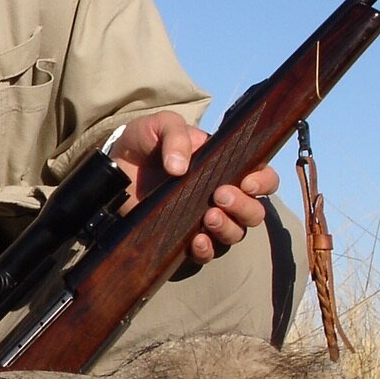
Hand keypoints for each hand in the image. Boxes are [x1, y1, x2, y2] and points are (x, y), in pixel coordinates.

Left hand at [110, 111, 279, 263]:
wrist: (115, 166)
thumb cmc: (146, 142)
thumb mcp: (160, 125)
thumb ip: (175, 135)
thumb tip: (180, 168)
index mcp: (226, 167)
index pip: (263, 178)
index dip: (263, 182)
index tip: (247, 182)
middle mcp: (222, 196)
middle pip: (254, 211)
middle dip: (244, 206)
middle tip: (219, 196)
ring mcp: (205, 218)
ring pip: (236, 233)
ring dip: (228, 227)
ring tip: (209, 216)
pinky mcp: (184, 237)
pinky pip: (207, 253)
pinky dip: (206, 250)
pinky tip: (196, 241)